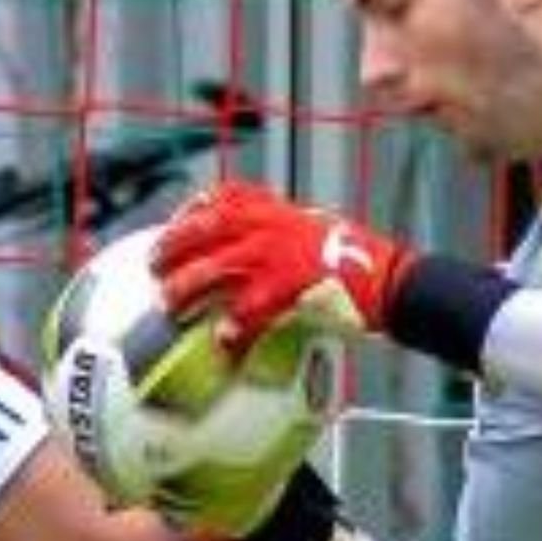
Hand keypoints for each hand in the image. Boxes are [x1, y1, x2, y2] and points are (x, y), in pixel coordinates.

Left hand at [154, 181, 405, 347]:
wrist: (389, 278)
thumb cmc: (356, 262)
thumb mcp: (316, 232)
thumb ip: (282, 235)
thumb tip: (254, 251)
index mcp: (278, 210)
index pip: (226, 195)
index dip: (194, 207)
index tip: (174, 220)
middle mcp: (273, 225)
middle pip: (209, 228)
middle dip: (175, 244)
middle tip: (152, 265)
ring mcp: (280, 254)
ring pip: (219, 266)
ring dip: (189, 286)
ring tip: (170, 306)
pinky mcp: (291, 286)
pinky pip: (251, 309)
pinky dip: (234, 326)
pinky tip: (221, 344)